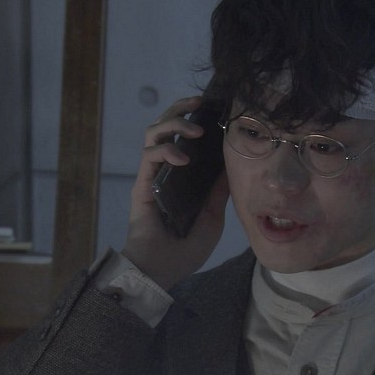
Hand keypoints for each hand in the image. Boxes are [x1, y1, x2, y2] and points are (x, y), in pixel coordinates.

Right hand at [122, 96, 228, 289]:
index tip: (214, 109)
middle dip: (180, 109)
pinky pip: (149, 156)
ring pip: (153, 133)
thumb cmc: (184, 250)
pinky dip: (166, 150)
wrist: (161, 271)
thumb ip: (219, 192)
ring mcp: (150, 175)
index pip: (183, 138)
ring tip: (194, 130)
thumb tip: (233, 166)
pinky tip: (182, 158)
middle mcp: (163, 171)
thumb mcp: (212, 218)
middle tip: (199, 103)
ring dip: (173, 124)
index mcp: (180, 177)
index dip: (194, 118)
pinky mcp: (142, 184)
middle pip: (164, 126)